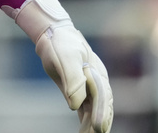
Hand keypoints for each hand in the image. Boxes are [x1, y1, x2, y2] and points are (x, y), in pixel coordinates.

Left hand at [4, 0, 113, 132]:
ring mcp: (91, 86)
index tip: (98, 129)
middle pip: (103, 106)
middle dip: (101, 123)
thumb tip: (76, 104)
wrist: (54, 34)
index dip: (101, 113)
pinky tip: (84, 132)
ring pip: (95, 109)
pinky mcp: (81, 90)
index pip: (102, 96)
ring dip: (93, 125)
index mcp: (97, 72)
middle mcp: (98, 81)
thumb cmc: (60, 44)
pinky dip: (86, 120)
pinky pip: (87, 109)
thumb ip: (73, 80)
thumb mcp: (66, 59)